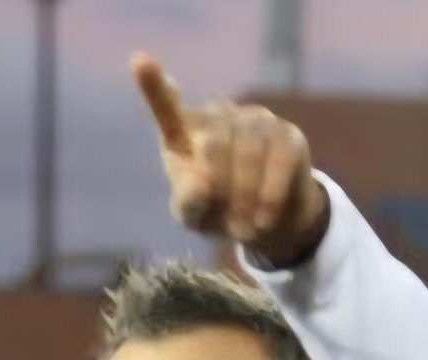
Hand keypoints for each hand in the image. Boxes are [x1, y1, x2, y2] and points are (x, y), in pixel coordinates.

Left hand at [131, 51, 328, 267]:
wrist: (265, 221)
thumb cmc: (217, 212)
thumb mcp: (195, 216)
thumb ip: (189, 202)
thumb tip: (202, 184)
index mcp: (184, 132)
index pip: (166, 106)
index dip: (153, 85)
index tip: (140, 61)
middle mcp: (218, 115)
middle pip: (214, 141)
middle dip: (220, 188)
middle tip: (227, 226)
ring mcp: (255, 119)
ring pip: (249, 150)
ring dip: (245, 196)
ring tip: (244, 230)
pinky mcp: (287, 133)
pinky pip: (279, 159)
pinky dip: (270, 193)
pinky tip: (264, 218)